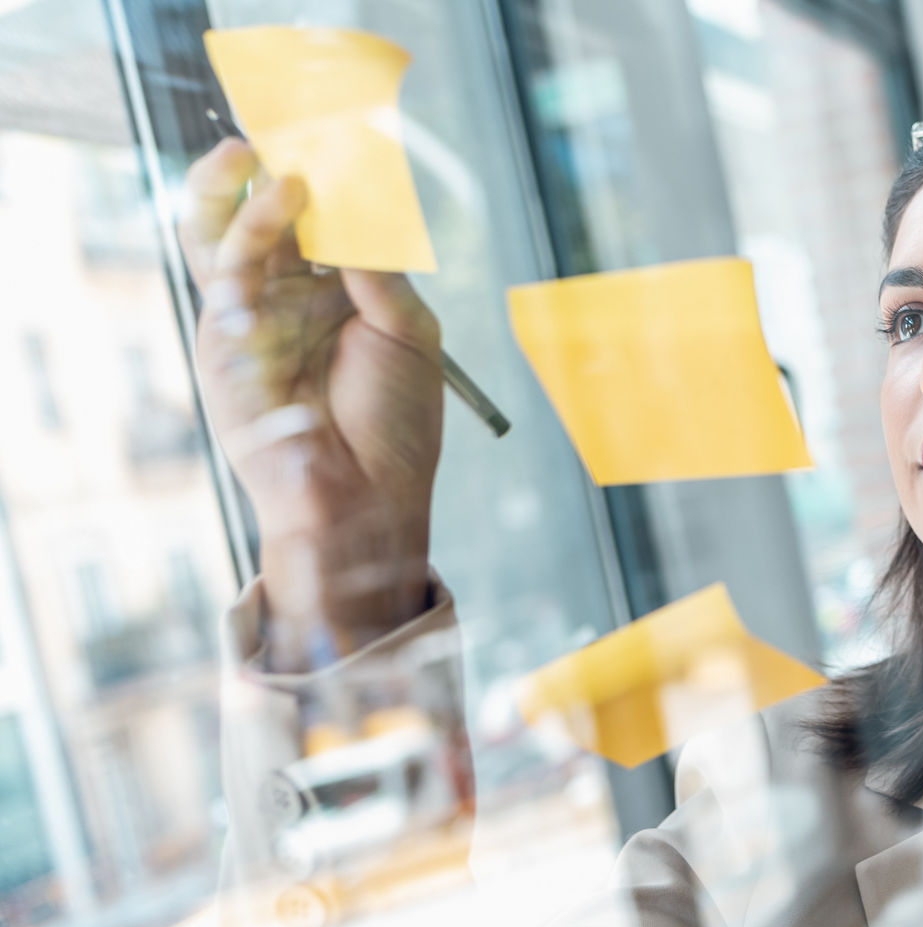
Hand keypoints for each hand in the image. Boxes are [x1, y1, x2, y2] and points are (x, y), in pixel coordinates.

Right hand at [180, 138, 444, 671]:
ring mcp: (246, 329)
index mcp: (325, 295)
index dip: (308, 180)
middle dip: (246, 178)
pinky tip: (277, 227)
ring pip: (226, 247)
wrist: (372, 502)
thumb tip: (356, 206)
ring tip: (288, 178)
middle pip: (247, 222)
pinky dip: (248, 253)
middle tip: (265, 139)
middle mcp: (280, 305)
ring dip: (252, 208)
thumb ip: (380, 270)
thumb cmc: (397, 425)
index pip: (305, 222)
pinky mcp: (224, 357)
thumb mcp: (409, 332)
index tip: (324, 138)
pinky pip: (226, 293)